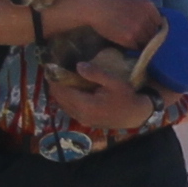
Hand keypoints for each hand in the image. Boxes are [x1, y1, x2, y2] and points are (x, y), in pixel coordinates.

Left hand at [45, 55, 161, 142]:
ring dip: (60, 92)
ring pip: (63, 105)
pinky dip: (66, 99)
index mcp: (85, 105)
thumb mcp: (114, 82)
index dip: (55, 79)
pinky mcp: (85, 121)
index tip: (52, 67)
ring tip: (60, 78)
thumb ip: (95, 73)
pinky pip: (69, 109)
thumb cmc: (127, 97)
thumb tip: (78, 65)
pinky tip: (70, 89)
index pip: (62, 91)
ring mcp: (82, 119)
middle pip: (59, 99)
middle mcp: (80, 115)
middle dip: (55, 85)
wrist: (136, 115)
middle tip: (54, 71)